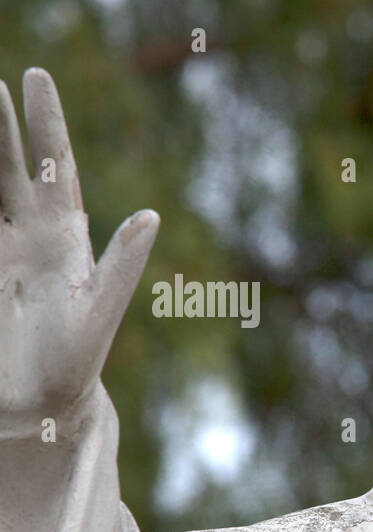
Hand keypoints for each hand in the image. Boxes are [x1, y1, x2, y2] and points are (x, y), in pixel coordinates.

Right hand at [0, 68, 157, 432]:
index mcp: (64, 239)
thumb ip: (122, 266)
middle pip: (12, 167)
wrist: (36, 406)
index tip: (33, 77)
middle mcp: (30, 236)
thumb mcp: (101, 313)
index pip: (55, 168)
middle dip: (2, 124)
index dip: (46, 124)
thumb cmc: (74, 363)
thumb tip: (150, 215)